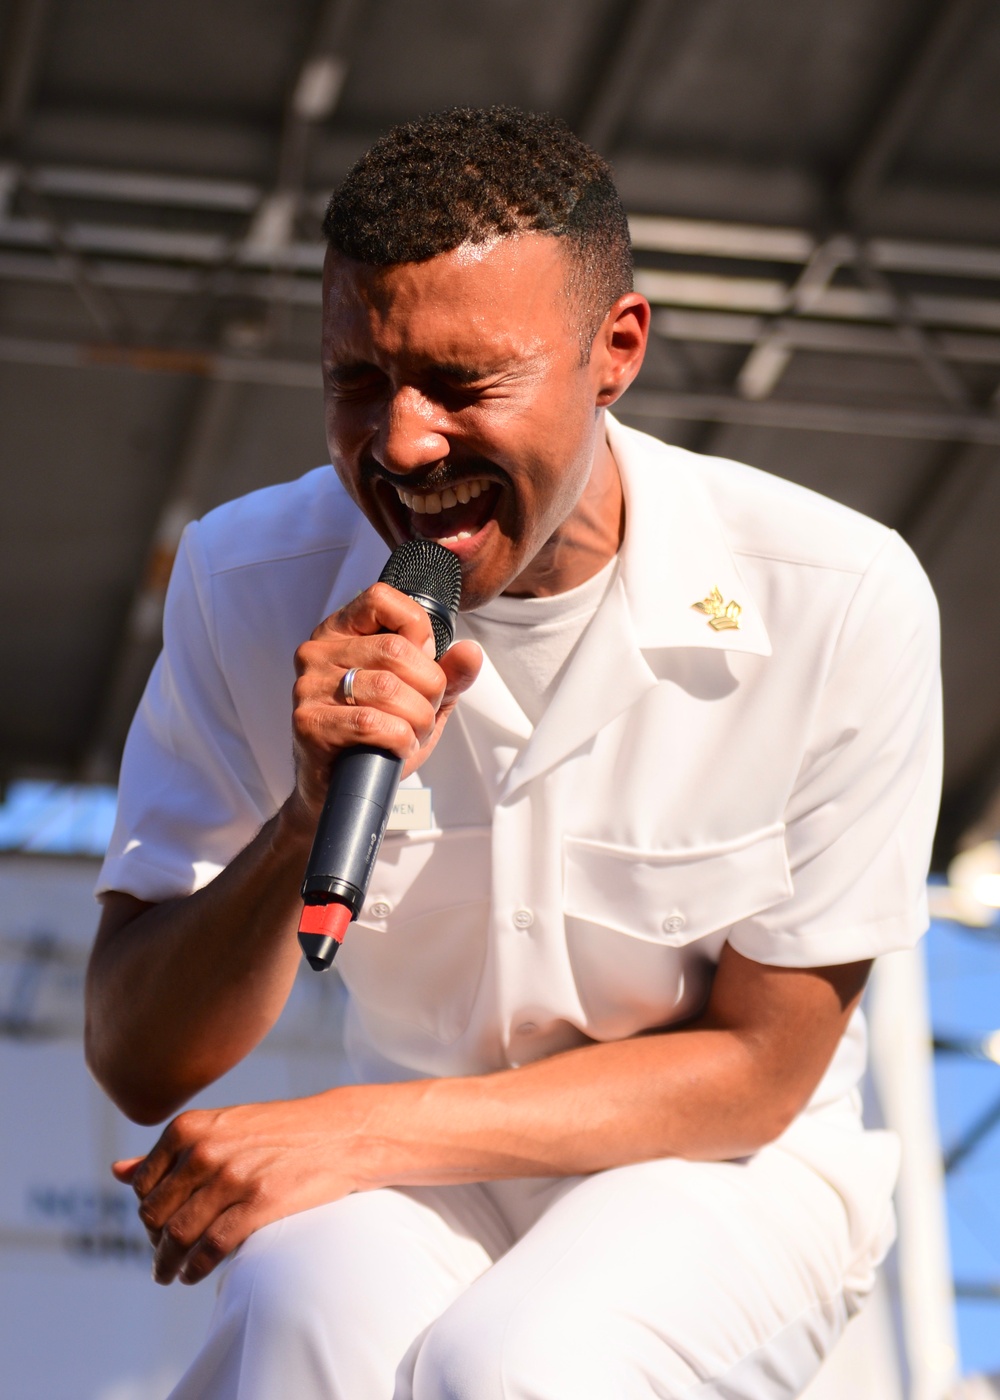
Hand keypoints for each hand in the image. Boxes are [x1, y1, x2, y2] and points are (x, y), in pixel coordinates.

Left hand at [113, 1095, 358, 1284]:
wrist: (339, 1132)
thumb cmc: (277, 1131)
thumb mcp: (222, 1127)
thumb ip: (172, 1150)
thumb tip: (117, 1171)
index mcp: (191, 1127)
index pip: (143, 1186)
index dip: (146, 1215)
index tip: (156, 1231)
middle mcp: (205, 1150)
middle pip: (155, 1215)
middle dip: (154, 1244)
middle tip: (161, 1260)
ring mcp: (232, 1177)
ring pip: (178, 1235)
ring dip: (168, 1265)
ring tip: (170, 1275)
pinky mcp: (259, 1203)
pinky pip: (212, 1247)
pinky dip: (196, 1268)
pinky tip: (195, 1274)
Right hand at [287, 583, 481, 828]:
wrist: (340, 790)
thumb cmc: (376, 737)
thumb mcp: (419, 699)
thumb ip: (447, 674)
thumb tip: (470, 652)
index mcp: (341, 632)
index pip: (382, 598)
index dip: (417, 630)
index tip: (423, 663)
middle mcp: (317, 652)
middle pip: (396, 651)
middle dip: (428, 688)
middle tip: (423, 713)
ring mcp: (308, 687)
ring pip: (388, 688)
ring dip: (417, 719)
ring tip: (411, 733)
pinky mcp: (309, 723)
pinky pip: (371, 723)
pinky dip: (399, 739)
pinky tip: (396, 747)